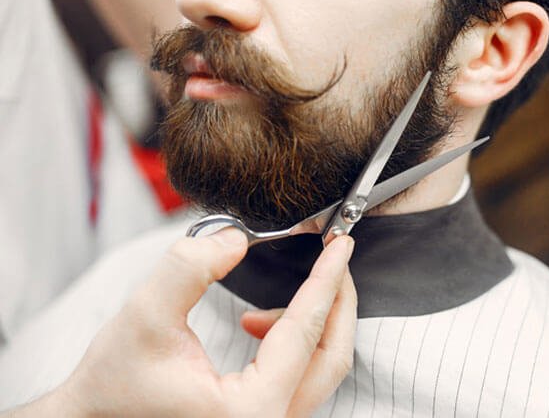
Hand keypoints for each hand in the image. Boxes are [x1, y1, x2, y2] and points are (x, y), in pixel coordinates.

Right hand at [8, 228, 355, 417]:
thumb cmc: (114, 383)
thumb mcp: (145, 316)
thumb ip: (190, 267)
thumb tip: (236, 239)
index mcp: (249, 411)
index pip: (305, 332)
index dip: (326, 280)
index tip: (341, 245)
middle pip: (332, 356)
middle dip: (335, 301)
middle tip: (331, 259)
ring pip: (320, 368)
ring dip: (307, 323)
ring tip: (257, 313)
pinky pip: (302, 376)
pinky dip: (292, 343)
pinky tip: (255, 327)